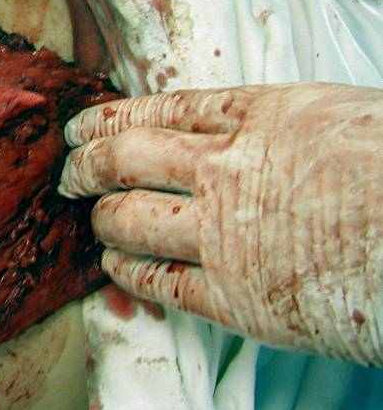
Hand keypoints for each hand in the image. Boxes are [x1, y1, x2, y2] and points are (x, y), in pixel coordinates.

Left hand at [59, 83, 382, 364]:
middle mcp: (227, 169)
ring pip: (127, 219)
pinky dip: (127, 270)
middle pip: (125, 160)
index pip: (156, 111)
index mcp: (260, 115)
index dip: (109, 120)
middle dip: (85, 165)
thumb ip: (280, 125)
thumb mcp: (342, 117)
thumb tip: (238, 133)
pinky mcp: (237, 298)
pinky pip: (158, 280)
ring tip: (91, 218)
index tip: (82, 126)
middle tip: (68, 173)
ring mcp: (226, 235)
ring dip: (99, 217)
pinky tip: (115, 265)